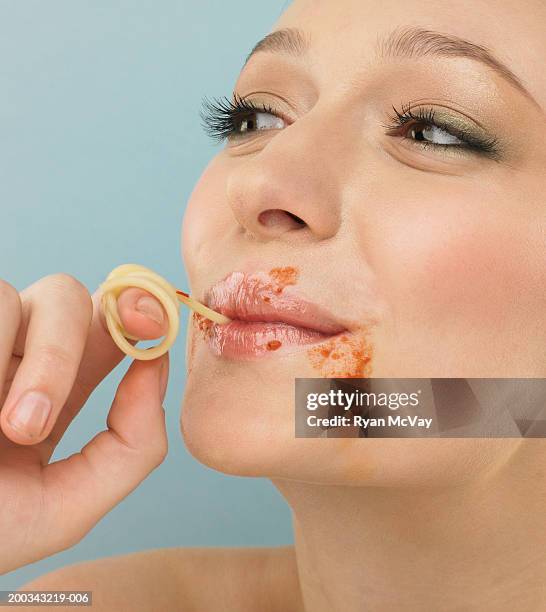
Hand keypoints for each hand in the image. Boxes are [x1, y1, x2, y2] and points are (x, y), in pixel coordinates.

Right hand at [0, 273, 169, 574]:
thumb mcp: (64, 507)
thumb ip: (131, 448)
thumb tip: (156, 367)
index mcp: (58, 388)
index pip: (106, 329)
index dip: (135, 313)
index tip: (149, 321)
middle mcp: (19, 355)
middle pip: (67, 297)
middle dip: (61, 352)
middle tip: (30, 423)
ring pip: (21, 297)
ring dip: (28, 365)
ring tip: (0, 426)